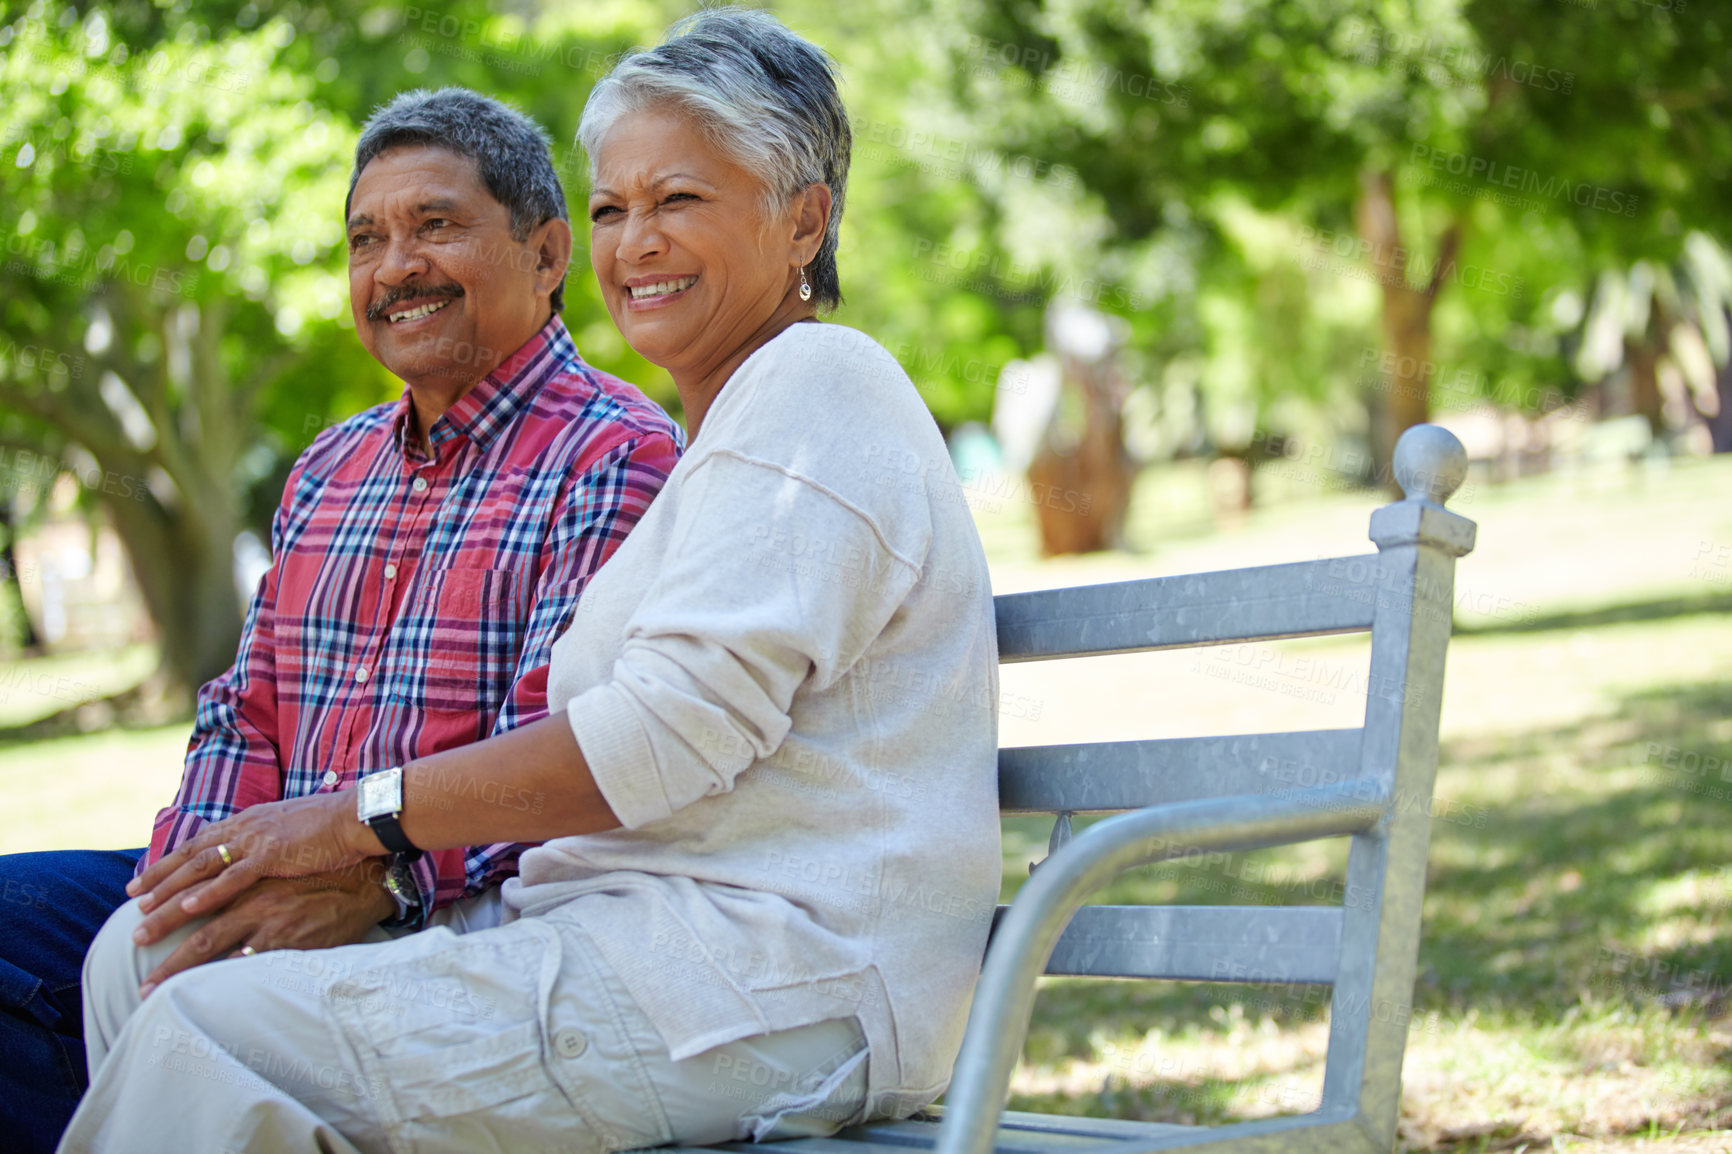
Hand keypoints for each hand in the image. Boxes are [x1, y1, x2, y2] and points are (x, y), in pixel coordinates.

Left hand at [127, 790, 382, 939]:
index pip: (198, 844)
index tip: (143, 882)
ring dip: (170, 895)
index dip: (168, 863)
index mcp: (249, 822)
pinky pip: (234, 878)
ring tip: (145, 917)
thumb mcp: (291, 827)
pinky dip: (209, 892)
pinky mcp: (274, 856)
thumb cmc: (333, 826)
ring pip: (201, 871)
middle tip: (129, 902)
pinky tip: (188, 907)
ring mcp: (257, 842)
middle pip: (190, 858)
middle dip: (157, 881)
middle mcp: (245, 829)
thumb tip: (254, 854)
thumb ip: (267, 840)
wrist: (359, 816)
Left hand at [136, 868, 396, 996]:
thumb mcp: (281, 867)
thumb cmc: (322, 873)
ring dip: (182, 975)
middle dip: (164, 959)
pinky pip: (251, 968)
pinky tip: (205, 996)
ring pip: (216, 953)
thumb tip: (221, 886)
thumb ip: (250, 877)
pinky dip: (225, 981)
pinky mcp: (291, 945)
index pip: (196, 900)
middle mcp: (253, 904)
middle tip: (138, 982)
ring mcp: (271, 927)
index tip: (136, 927)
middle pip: (199, 935)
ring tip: (155, 994)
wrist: (365, 881)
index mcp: (248, 882)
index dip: (165, 915)